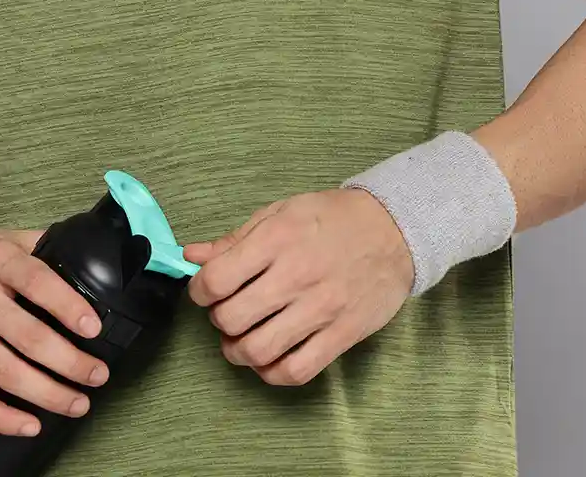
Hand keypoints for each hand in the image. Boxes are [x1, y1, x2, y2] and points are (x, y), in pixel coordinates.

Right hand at [0, 216, 109, 436]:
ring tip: (76, 402)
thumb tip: (85, 258)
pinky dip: (0, 417)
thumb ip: (41, 248)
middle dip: (69, 362)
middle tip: (96, 375)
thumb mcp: (2, 238)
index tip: (93, 328)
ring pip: (4, 372)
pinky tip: (28, 424)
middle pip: (26, 336)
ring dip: (45, 394)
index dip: (67, 306)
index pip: (37, 282)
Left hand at [182, 188, 413, 385]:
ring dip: (238, 352)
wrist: (394, 229)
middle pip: (231, 318)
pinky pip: (296, 371)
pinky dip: (272, 373)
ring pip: (258, 351)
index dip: (200, 291)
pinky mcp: (341, 335)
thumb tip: (191, 255)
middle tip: (227, 311)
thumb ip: (235, 238)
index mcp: (277, 239)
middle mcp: (296, 275)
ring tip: (241, 340)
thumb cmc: (333, 218)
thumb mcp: (281, 211)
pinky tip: (269, 358)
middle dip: (219, 319)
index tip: (206, 291)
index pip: (216, 279)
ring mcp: (320, 309)